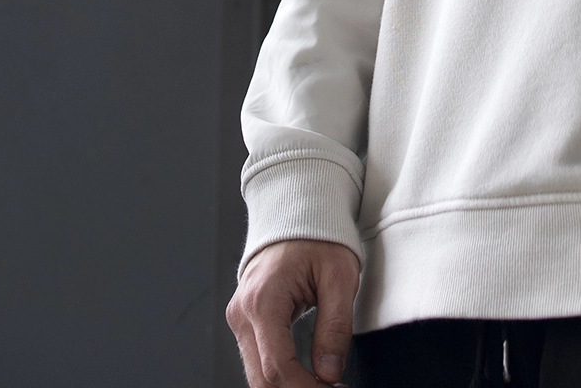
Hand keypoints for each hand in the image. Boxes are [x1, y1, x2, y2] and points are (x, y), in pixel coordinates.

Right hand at [226, 237, 359, 386]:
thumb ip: (335, 326)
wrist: (298, 210)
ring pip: (257, 375)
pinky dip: (282, 377)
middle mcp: (242, 312)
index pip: (277, 368)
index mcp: (263, 300)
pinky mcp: (246, 320)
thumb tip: (329, 372)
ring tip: (325, 384)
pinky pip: (259, 360)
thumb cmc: (319, 235)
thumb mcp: (340, 276)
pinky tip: (309, 377)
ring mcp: (240, 317)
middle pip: (261, 379)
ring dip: (289, 387)